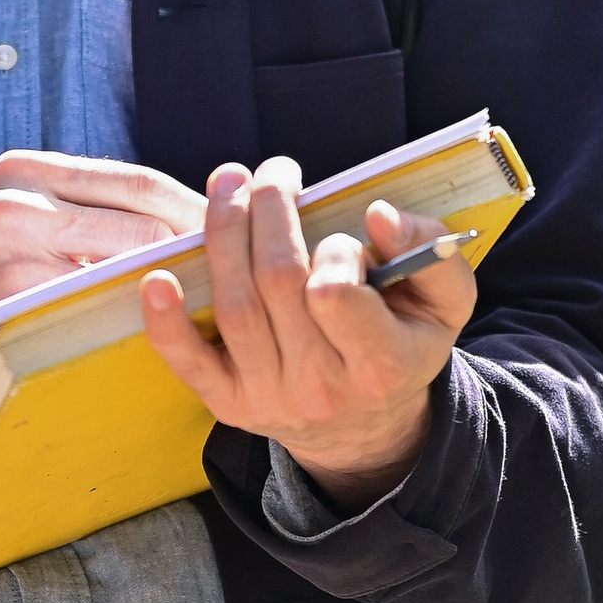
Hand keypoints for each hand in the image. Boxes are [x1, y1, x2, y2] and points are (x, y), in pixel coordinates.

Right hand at [0, 151, 206, 465]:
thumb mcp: (1, 216)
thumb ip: (71, 210)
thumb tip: (170, 220)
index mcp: (25, 171)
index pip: (137, 181)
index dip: (195, 207)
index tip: (235, 230)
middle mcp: (19, 201)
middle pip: (143, 216)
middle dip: (200, 243)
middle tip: (243, 271)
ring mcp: (14, 253)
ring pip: (128, 262)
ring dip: (178, 281)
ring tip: (217, 300)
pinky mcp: (11, 304)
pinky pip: (95, 307)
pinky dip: (136, 314)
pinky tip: (162, 330)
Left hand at [138, 162, 476, 510]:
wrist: (363, 429)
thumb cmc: (402, 345)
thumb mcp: (445, 304)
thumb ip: (431, 250)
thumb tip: (378, 215)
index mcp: (378, 363)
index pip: (336, 293)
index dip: (333, 249)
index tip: (341, 234)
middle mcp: (320, 386)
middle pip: (276, 282)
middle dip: (268, 211)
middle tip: (273, 173)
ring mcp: (268, 397)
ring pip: (234, 304)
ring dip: (223, 232)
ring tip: (229, 184)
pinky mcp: (227, 402)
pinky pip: (188, 362)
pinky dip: (167, 320)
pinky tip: (157, 277)